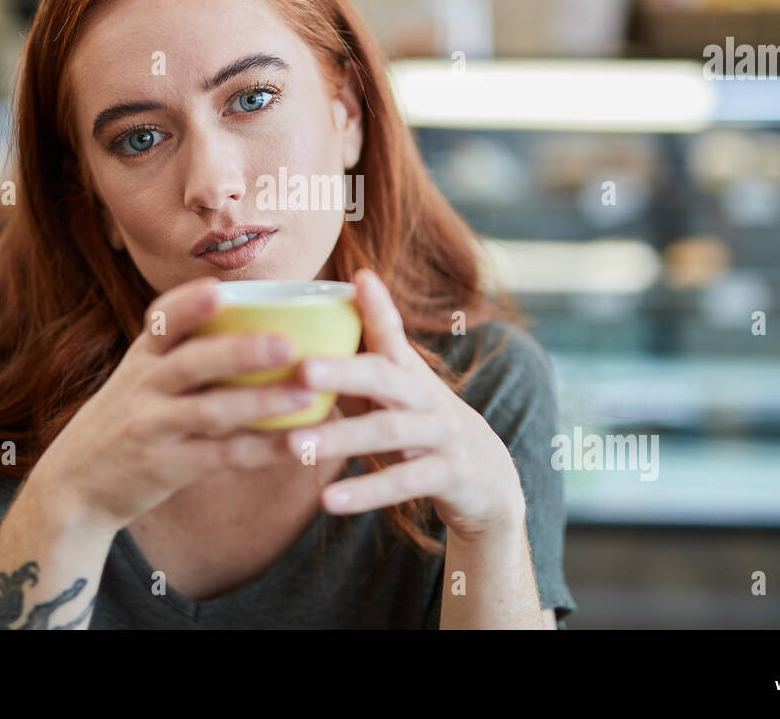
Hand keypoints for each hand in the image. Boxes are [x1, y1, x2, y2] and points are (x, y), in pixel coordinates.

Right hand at [35, 276, 318, 530]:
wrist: (77, 481)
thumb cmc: (132, 416)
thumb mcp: (143, 374)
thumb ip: (187, 349)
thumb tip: (265, 319)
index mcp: (144, 355)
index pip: (162, 320)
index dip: (188, 304)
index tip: (219, 291)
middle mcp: (144, 385)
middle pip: (192, 362)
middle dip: (240, 352)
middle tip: (288, 344)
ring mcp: (152, 427)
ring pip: (209, 412)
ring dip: (260, 403)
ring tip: (304, 394)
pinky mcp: (165, 467)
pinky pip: (220, 457)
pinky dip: (262, 450)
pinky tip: (296, 445)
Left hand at [284, 268, 525, 539]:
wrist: (488, 480)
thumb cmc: (418, 428)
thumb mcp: (392, 395)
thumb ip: (351, 372)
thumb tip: (291, 347)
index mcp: (407, 372)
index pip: (392, 332)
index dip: (378, 306)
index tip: (359, 277)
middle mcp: (426, 395)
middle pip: (384, 375)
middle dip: (342, 371)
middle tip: (301, 369)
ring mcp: (442, 433)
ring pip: (390, 430)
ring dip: (340, 438)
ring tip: (294, 447)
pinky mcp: (450, 474)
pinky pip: (405, 482)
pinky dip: (366, 491)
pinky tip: (328, 501)